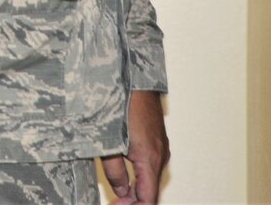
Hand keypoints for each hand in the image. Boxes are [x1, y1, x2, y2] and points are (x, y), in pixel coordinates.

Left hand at [101, 89, 168, 203]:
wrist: (134, 77)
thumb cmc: (122, 104)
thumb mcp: (109, 142)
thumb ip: (115, 170)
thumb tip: (121, 190)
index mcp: (150, 159)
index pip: (148, 199)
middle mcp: (160, 155)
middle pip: (150, 191)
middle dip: (133, 201)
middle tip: (114, 202)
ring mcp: (161, 146)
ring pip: (151, 178)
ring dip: (136, 189)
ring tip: (117, 192)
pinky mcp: (157, 139)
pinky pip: (151, 165)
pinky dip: (140, 176)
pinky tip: (126, 174)